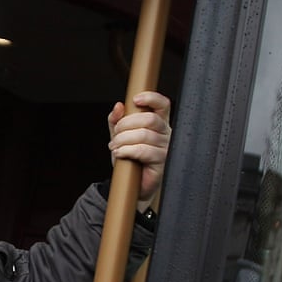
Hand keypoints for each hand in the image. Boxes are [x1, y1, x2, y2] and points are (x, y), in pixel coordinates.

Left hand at [108, 91, 170, 206]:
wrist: (133, 183)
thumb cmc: (130, 157)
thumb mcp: (120, 135)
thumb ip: (117, 120)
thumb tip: (119, 106)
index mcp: (159, 123)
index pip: (163, 105)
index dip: (151, 98)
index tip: (135, 100)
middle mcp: (166, 133)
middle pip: (149, 119)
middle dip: (126, 124)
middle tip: (116, 134)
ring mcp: (166, 147)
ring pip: (144, 135)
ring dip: (123, 139)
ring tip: (115, 147)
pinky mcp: (162, 161)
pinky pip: (143, 150)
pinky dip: (127, 150)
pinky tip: (119, 153)